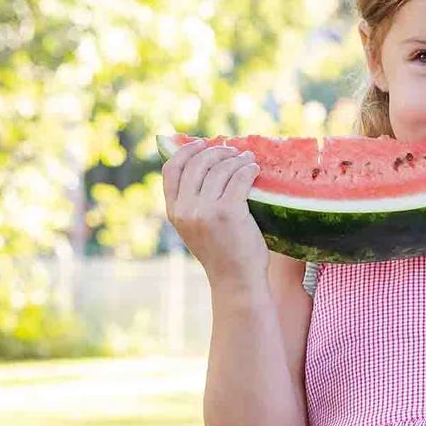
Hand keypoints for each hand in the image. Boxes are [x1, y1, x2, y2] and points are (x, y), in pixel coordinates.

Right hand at [162, 137, 268, 290]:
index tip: (202, 143)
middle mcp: (186, 210)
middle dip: (216, 151)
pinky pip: (239, 178)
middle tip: (232, 151)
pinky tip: (254, 169)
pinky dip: (248, 169)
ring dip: (236, 158)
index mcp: (174, 212)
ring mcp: (206, 210)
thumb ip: (192, 202)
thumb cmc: (222, 254)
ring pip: (220, 168)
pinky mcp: (229, 212)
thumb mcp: (196, 228)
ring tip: (247, 159)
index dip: (186, 150)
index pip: (171, 169)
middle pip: (197, 163)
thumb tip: (202, 163)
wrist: (237, 282)